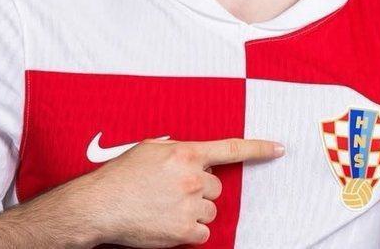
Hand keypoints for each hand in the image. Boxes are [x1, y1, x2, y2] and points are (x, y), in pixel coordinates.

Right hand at [78, 137, 284, 247]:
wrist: (100, 205)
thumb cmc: (121, 176)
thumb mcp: (150, 148)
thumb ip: (178, 149)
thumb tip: (195, 157)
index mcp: (186, 153)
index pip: (231, 149)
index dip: (259, 148)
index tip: (279, 149)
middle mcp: (193, 178)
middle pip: (216, 187)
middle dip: (200, 190)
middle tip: (172, 192)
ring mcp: (190, 206)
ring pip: (210, 211)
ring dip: (195, 211)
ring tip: (166, 208)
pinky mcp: (185, 231)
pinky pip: (203, 233)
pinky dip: (190, 231)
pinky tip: (168, 223)